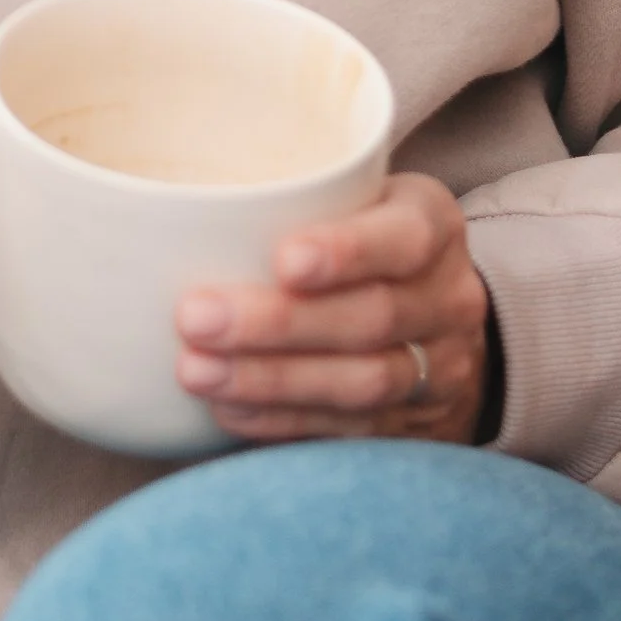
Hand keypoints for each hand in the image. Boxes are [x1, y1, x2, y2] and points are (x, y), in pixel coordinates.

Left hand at [173, 172, 489, 443]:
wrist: (435, 314)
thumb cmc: (359, 234)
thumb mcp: (351, 194)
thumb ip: (291, 191)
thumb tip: (173, 202)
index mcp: (433, 224)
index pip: (404, 237)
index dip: (348, 251)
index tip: (284, 260)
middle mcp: (447, 297)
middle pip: (372, 317)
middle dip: (279, 323)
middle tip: (196, 317)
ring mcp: (438, 367)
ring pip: (362, 382)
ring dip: (270, 379)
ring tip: (197, 371)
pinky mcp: (413, 424)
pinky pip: (349, 430)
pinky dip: (282, 421)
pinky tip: (227, 407)